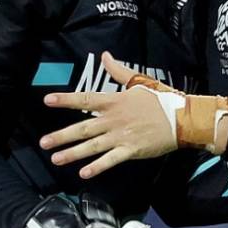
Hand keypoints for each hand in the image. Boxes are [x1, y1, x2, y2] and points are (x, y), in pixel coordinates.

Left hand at [42, 52, 180, 178]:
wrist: (183, 118)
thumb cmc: (161, 98)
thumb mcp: (140, 81)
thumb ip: (119, 71)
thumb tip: (105, 55)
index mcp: (115, 101)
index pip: (86, 98)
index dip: (66, 100)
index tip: (47, 100)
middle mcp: (114, 119)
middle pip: (84, 127)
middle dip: (62, 135)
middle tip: (43, 142)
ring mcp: (122, 136)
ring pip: (93, 146)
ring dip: (73, 153)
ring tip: (55, 159)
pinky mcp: (131, 150)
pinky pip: (111, 159)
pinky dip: (97, 166)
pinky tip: (83, 172)